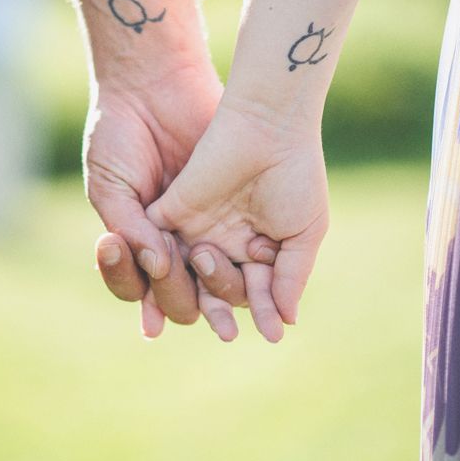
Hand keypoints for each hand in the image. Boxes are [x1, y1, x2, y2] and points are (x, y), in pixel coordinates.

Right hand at [85, 60, 228, 336]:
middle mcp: (168, 244)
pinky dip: (243, 270)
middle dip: (173, 293)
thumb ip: (129, 228)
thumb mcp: (110, 185)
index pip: (132, 283)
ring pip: (209, 282)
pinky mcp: (234, 214)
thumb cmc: (119, 135)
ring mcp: (201, 231)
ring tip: (212, 285)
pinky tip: (246, 273)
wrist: (154, 87)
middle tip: (170, 271)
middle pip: (174, 293)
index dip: (130, 284)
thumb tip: (156, 265)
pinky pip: (241, 252)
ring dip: (210, 293)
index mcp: (132, 242)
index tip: (121, 260)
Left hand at [144, 93, 328, 340]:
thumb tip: (286, 321)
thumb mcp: (305, 230)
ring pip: (183, 277)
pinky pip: (154, 249)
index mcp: (257, 248)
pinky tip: (170, 271)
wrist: (267, 126)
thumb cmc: (294, 174)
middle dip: (221, 309)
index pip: (252, 292)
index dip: (261, 311)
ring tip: (207, 273)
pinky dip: (158, 266)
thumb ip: (293, 276)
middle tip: (228, 330)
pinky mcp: (168, 212)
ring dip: (192, 288)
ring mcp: (194, 228)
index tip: (271, 334)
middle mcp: (223, 242)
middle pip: (214, 290)